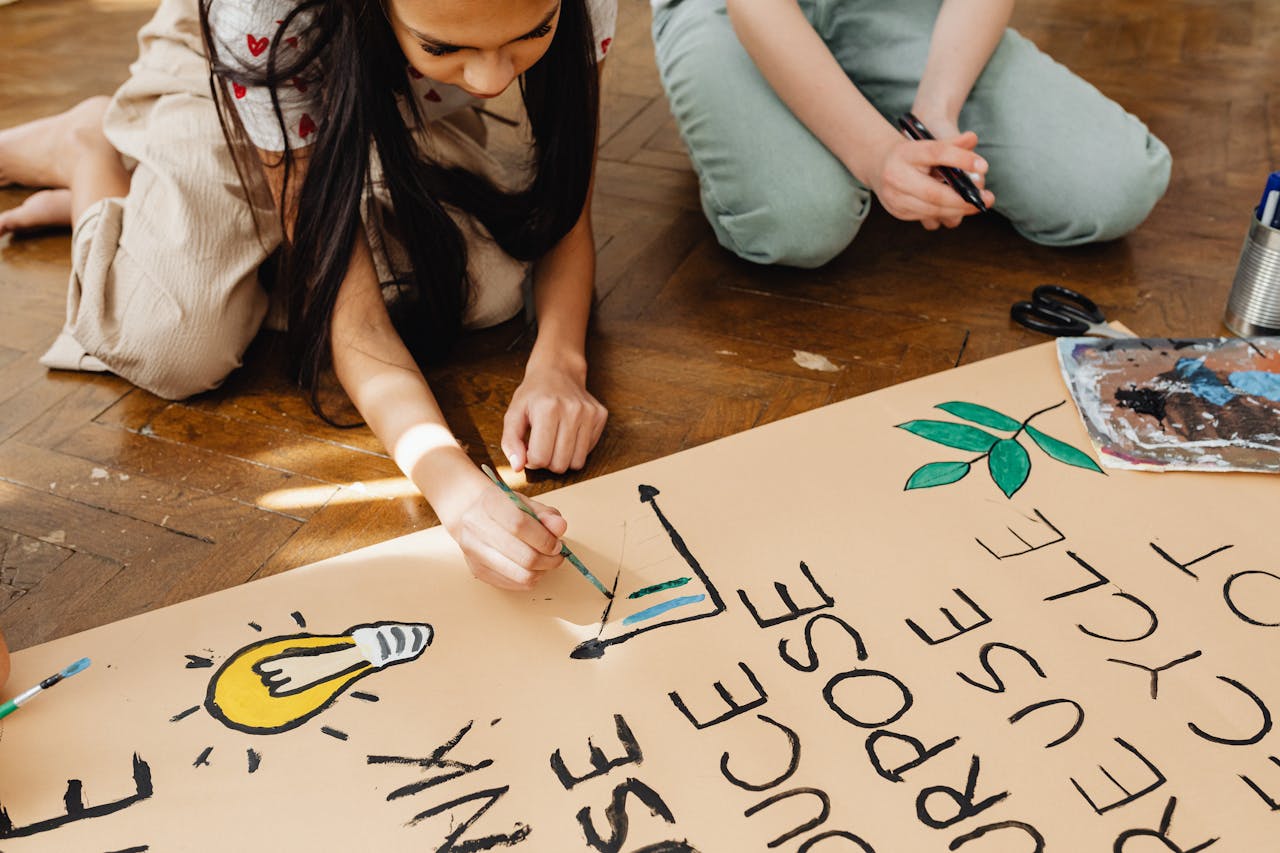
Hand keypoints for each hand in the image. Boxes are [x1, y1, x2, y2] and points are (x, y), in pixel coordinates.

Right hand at [440, 471, 568, 590]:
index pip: (520, 525)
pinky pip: (512, 584)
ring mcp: (474, 552)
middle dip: (549, 560)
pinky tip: (532, 568)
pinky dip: (529, 579)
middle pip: (523, 556)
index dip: (544, 539)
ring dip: (542, 572)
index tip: (557, 543)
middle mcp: (476, 527)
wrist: (469, 513)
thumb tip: (560, 527)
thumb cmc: (502, 507)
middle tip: (557, 555)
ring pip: (520, 575)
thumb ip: (546, 515)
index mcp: (490, 503)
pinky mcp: (477, 570)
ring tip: (546, 561)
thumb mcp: (526, 502)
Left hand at [502, 353, 607, 473]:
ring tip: (554, 442)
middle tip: (542, 446)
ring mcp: (589, 413)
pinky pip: (588, 451)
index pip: (540, 458)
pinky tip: (567, 434)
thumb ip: (510, 442)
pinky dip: (576, 449)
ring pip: (577, 462)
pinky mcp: (600, 416)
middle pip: (560, 464)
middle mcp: (572, 410)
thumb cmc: (533, 395)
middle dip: (547, 462)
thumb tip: (518, 467)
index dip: (530, 460)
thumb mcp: (513, 414)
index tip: (529, 448)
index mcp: (547, 408)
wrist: (558, 370)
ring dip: (563, 458)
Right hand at [868, 129, 993, 230]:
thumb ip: (952, 142)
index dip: (961, 159)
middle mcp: (897, 175)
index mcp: (906, 152)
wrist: (879, 164)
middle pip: (934, 192)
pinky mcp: (897, 211)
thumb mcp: (928, 143)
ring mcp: (895, 196)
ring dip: (957, 209)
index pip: (937, 153)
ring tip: (976, 205)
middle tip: (987, 200)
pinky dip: (944, 214)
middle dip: (963, 200)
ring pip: (931, 209)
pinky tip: (957, 209)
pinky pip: (926, 217)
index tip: (984, 166)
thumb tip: (972, 139)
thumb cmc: (911, 153)